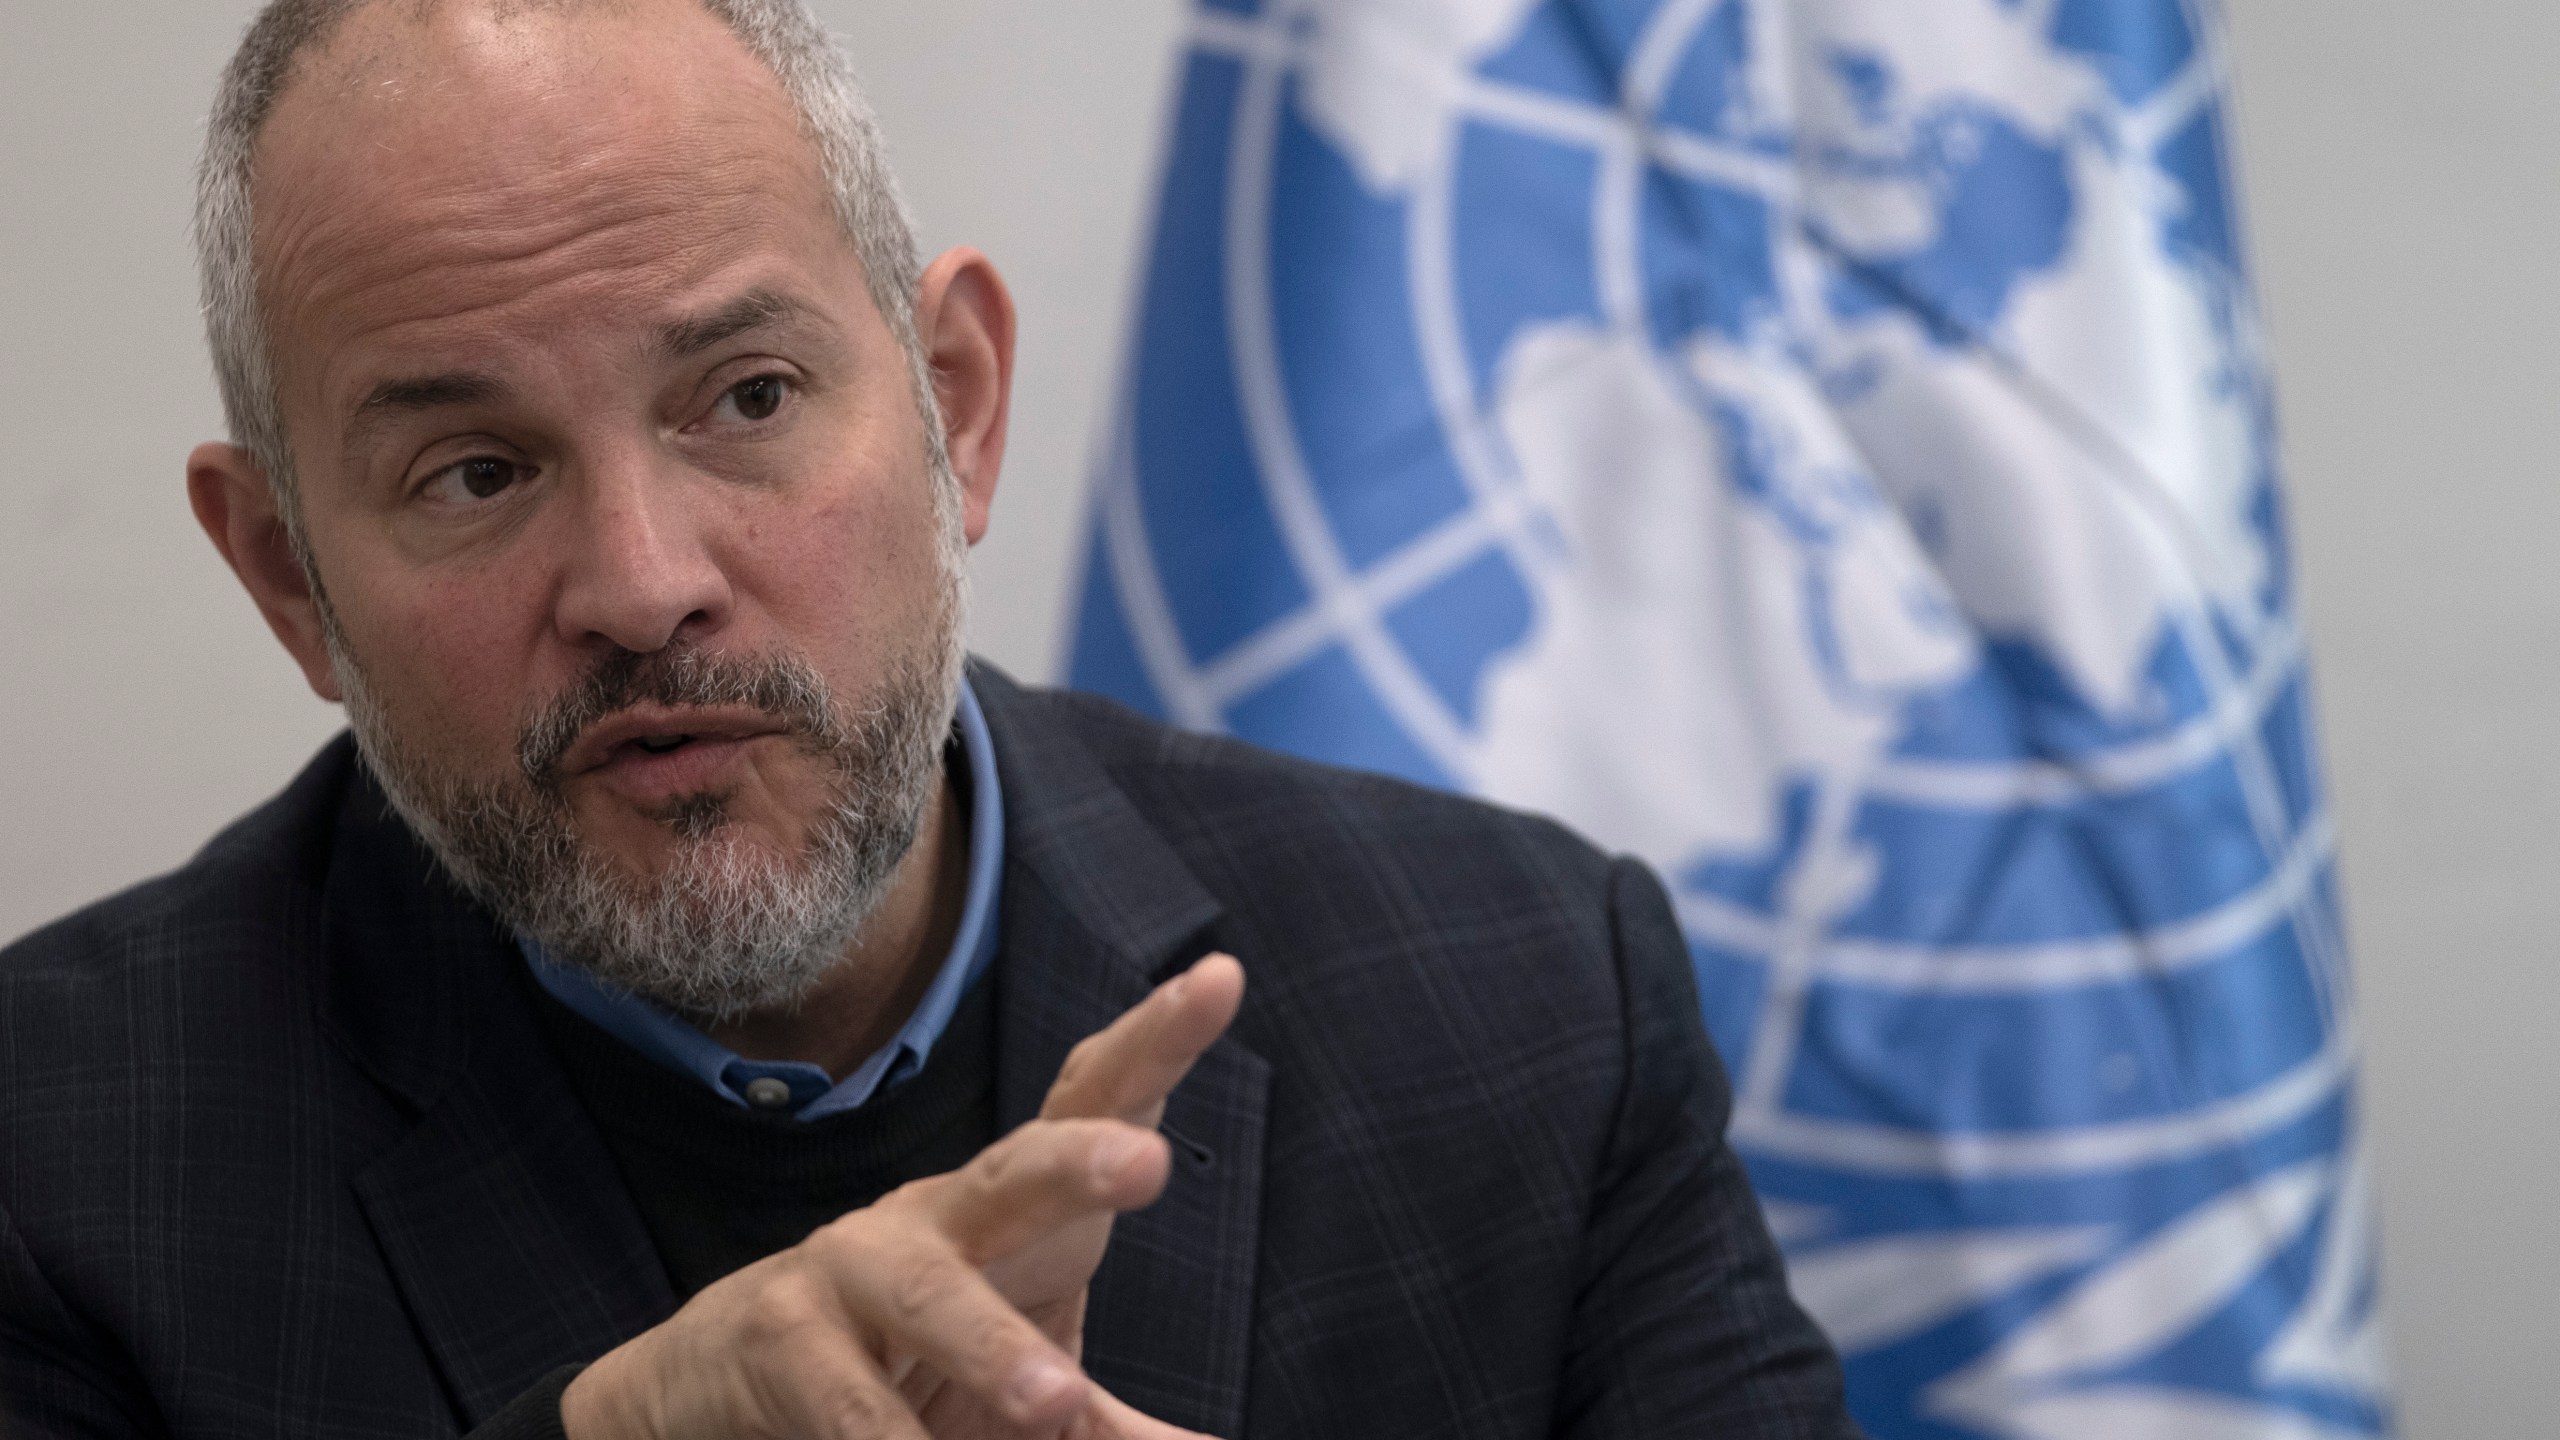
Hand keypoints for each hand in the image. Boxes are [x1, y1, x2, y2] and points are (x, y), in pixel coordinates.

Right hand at [561, 953, 1246, 1439]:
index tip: (1221, 977)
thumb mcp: (1019, 1385)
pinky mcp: (781, 1339)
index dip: (1155, 1041)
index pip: (1093, 1101)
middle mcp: (937, 1216)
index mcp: (1011, 1205)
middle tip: (1147, 1162)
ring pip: (930, 1297)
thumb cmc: (909, 1365)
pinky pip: (849, 1403)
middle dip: (1078, 1161)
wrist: (725, 1386)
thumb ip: (1108, 1425)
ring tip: (1050, 1401)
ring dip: (991, 1347)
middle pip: (1014, 1171)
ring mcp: (851, 1268)